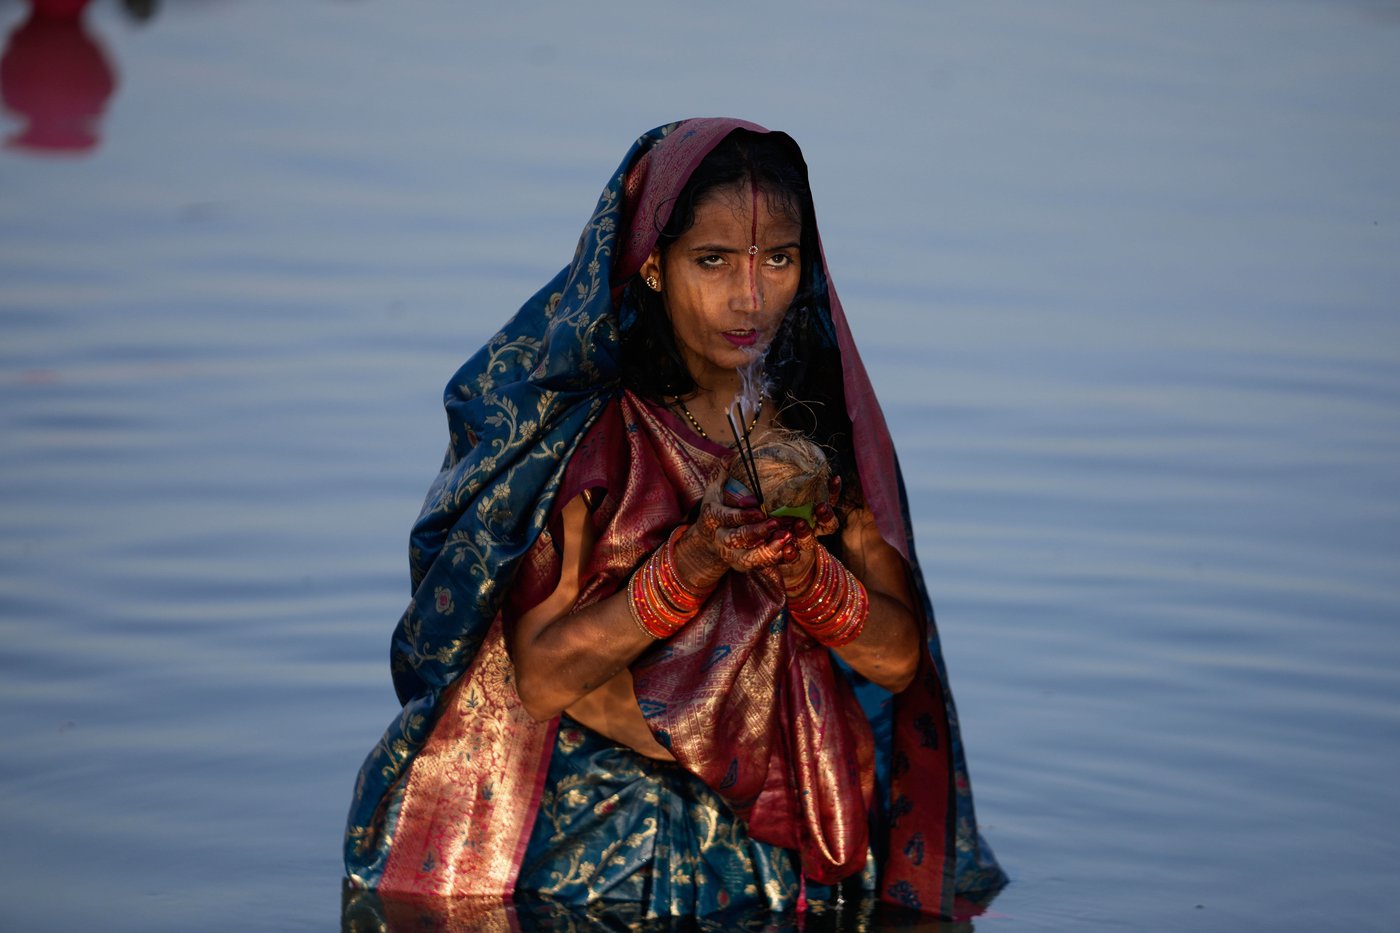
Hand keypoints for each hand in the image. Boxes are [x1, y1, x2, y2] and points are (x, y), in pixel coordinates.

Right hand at [673, 478, 793, 586]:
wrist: (707, 538)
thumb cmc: (717, 506)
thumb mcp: (715, 489)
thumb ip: (723, 473)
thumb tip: (731, 454)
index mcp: (712, 518)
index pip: (726, 517)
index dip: (742, 515)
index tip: (759, 510)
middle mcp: (719, 539)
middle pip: (736, 539)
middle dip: (756, 533)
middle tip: (776, 524)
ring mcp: (731, 555)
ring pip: (748, 559)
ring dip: (767, 552)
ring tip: (786, 540)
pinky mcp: (742, 565)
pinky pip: (759, 567)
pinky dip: (773, 562)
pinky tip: (788, 552)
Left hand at [776, 475, 841, 587]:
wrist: (773, 553)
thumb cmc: (778, 520)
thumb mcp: (778, 503)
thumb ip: (780, 492)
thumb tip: (777, 467)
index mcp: (814, 515)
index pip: (829, 501)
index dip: (834, 492)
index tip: (835, 479)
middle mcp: (813, 530)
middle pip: (828, 524)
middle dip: (826, 515)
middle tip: (821, 507)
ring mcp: (803, 545)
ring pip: (810, 541)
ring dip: (806, 533)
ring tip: (800, 523)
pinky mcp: (791, 558)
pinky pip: (793, 557)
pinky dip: (791, 553)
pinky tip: (788, 549)